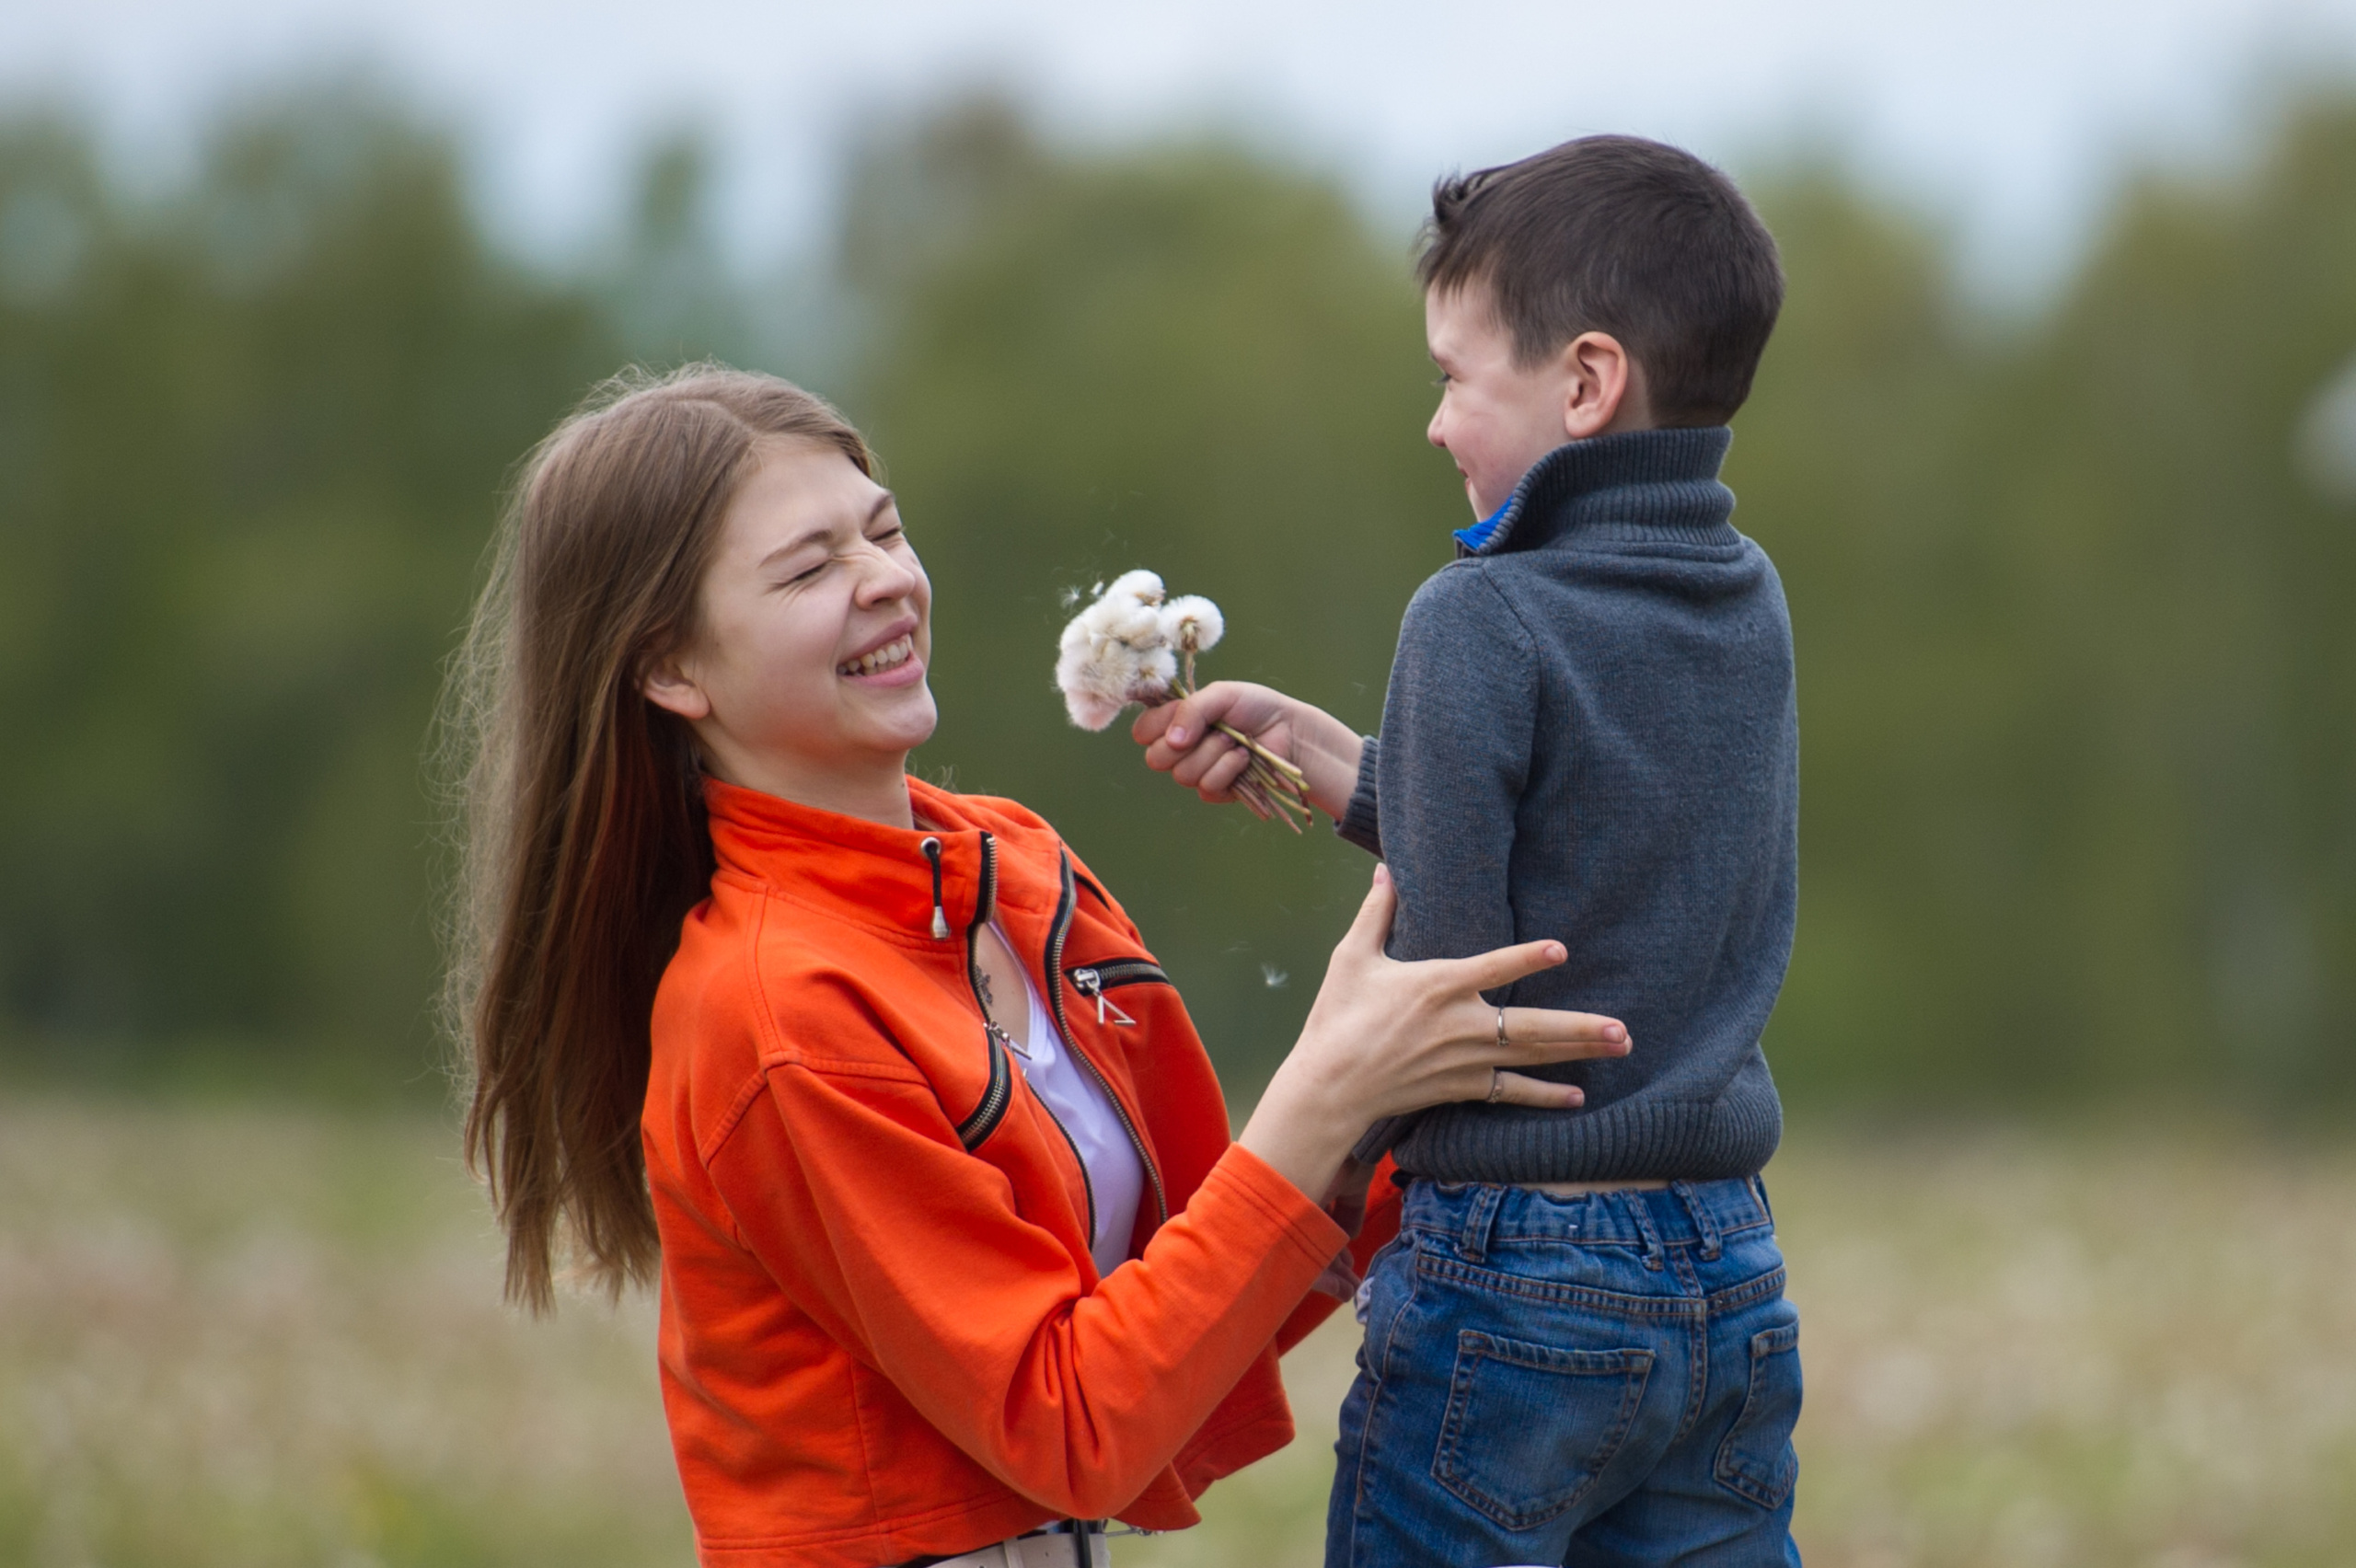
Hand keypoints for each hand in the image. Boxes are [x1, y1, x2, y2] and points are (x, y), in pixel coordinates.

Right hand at [1131, 681, 1363, 820]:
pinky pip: (1207, 787)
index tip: (1184, 715)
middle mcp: (1180, 749)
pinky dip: (1228, 770)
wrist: (1289, 731)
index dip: (1158, 726)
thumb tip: (1172, 741)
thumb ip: (1191, 710)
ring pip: (1183, 774)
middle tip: (1218, 729)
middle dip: (1189, 742)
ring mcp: (1197, 771)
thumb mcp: (1222, 695)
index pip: (1142, 732)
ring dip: (1215, 754)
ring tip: (1236, 742)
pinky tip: (1243, 759)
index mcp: (1174, 722)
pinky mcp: (1215, 790)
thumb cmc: (1255, 707)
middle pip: (1156, 759)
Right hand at [1238, 865, 1630, 1201]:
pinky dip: (1544, 1096)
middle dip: (1582, 1028)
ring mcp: (1465, 1060)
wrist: (1330, 1085)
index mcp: (1438, 985)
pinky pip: (1511, 1092)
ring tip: (1619, 1047)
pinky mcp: (1461, 1087)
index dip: (1529, 958)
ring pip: (1533, 1057)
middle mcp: (1461, 1024)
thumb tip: (1385, 869)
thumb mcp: (1351, 957)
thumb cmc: (1337, 1017)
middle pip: (1533, 1026)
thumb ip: (1376, 912)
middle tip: (1623, 1030)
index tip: (1563, 950)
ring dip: (1579, 1052)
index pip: (1494, 967)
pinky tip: (1576, 1097)